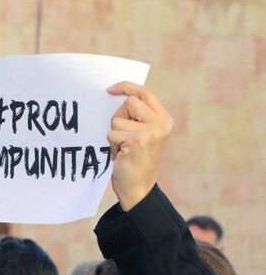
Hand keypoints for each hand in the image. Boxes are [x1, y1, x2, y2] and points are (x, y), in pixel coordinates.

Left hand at [106, 82, 172, 210]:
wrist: (138, 187)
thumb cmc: (134, 160)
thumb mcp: (142, 135)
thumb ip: (137, 117)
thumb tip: (116, 96)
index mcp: (164, 119)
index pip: (144, 93)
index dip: (126, 87)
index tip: (110, 89)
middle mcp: (161, 124)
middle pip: (128, 103)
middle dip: (118, 119)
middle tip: (123, 137)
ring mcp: (150, 132)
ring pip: (116, 121)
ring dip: (114, 136)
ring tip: (123, 149)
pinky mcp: (137, 141)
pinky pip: (112, 134)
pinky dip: (111, 145)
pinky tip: (121, 155)